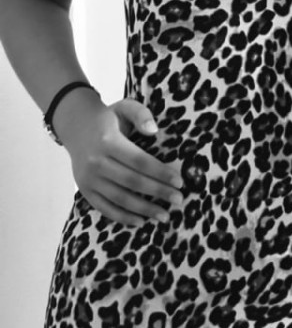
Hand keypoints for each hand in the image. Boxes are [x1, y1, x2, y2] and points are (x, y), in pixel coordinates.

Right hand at [59, 96, 183, 225]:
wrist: (76, 127)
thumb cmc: (108, 118)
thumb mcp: (124, 107)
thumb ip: (141, 114)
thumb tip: (154, 131)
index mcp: (108, 141)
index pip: (139, 161)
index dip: (160, 172)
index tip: (179, 181)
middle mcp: (96, 162)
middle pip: (132, 182)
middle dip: (157, 192)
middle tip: (179, 200)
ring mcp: (88, 179)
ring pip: (119, 198)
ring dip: (143, 209)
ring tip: (164, 216)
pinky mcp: (85, 190)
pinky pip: (104, 207)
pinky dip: (122, 217)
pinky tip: (141, 220)